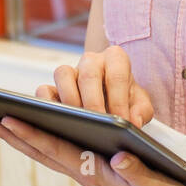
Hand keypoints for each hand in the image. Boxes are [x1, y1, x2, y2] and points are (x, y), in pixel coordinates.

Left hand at [0, 114, 185, 185]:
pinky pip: (59, 153)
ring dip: (20, 138)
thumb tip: (119, 156)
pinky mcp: (93, 170)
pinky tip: (32, 129)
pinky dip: (40, 141)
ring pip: (46, 153)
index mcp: (95, 173)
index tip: (6, 118)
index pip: (56, 150)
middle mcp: (84, 172)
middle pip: (40, 151)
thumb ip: (138, 173)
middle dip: (12, 135)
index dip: (30, 133)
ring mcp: (86, 172)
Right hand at [35, 45, 154, 126]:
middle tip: (100, 125)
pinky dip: (47, 104)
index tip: (122, 122)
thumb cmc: (126, 100)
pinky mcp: (52, 87)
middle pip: (88, 73)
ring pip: (62, 74)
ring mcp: (70, 72)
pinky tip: (57, 123)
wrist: (111, 99)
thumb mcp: (140, 104)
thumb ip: (142, 111)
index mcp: (115, 59)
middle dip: (94, 102)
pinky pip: (43, 90)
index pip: (117, 74)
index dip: (119, 99)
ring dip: (70, 100)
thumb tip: (134, 122)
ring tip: (78, 123)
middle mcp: (91, 61)